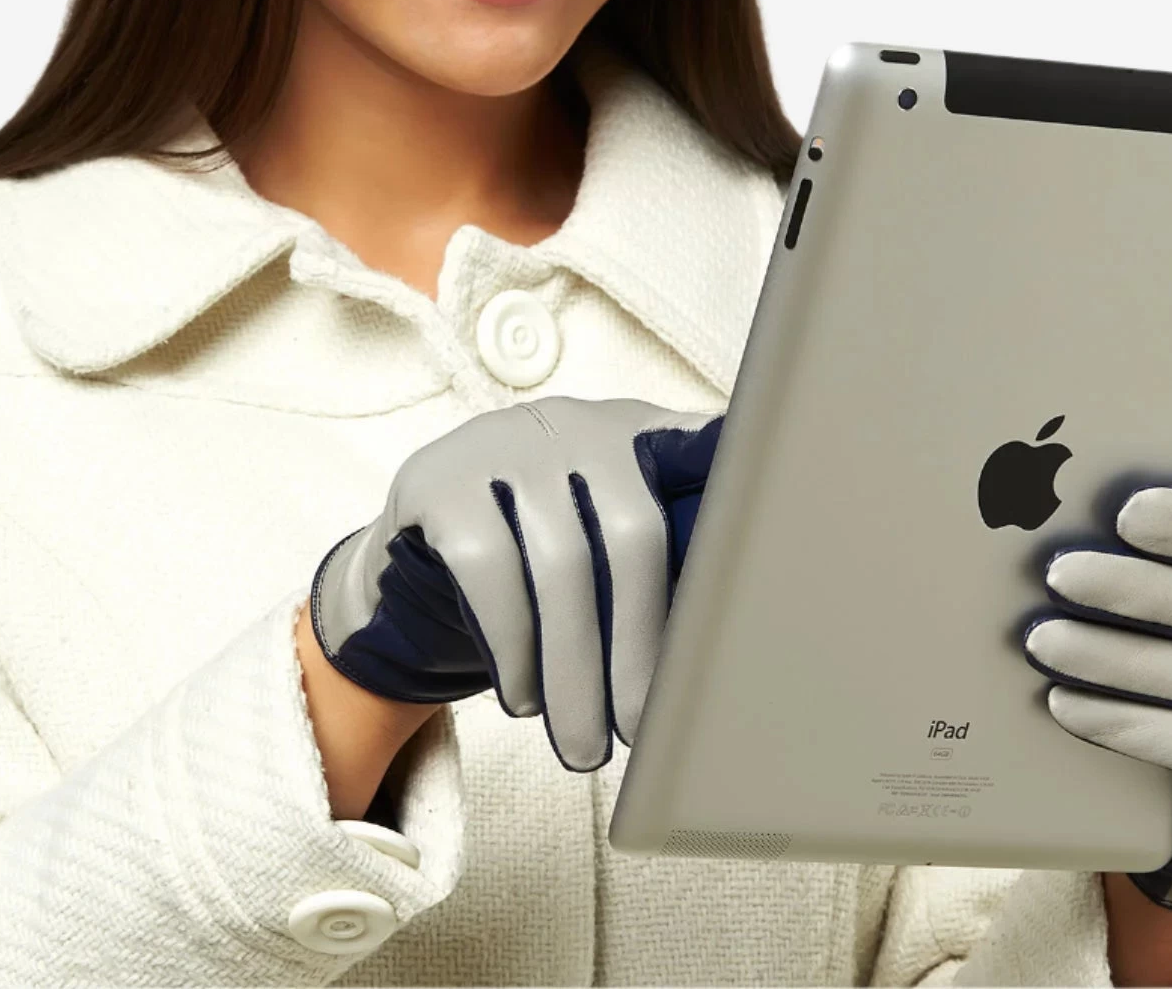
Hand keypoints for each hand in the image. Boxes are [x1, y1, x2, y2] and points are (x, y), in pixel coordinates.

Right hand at [309, 395, 723, 771]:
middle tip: (640, 733)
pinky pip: (487, 569)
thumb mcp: (609, 526)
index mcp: (636, 434)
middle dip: (641, 648)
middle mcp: (577, 426)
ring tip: (582, 746)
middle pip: (632, 536)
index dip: (731, 500)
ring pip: (560, 564)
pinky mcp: (440, 481)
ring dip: (574, 671)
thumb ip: (679, 538)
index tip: (749, 582)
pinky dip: (512, 646)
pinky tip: (522, 696)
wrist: (423, 539)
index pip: (699, 457)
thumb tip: (747, 616)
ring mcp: (505, 445)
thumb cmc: (547, 549)